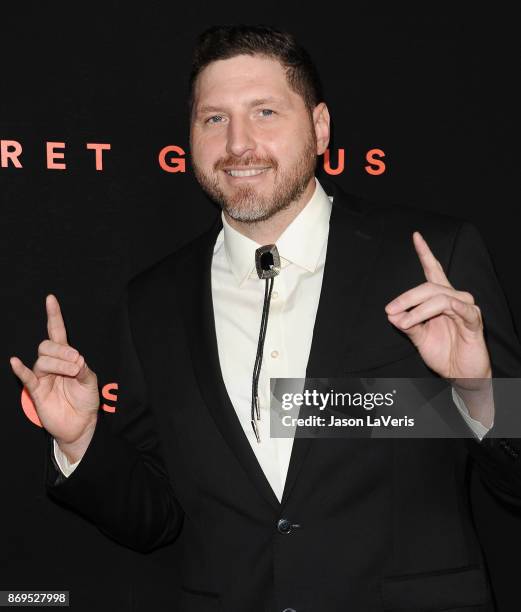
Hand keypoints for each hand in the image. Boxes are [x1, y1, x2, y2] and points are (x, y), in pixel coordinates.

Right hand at [10, 294, 99, 460]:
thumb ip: (83, 368)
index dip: (54, 316)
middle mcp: (52, 364)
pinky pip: (26, 378)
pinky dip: (20, 369)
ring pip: (42, 360)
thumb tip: (76, 358)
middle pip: (47, 345)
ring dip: (59, 364)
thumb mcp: (90, 380)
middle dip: (63, 351)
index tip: (51, 299)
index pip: (57, 332)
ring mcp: (43, 377)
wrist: (82, 424)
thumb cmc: (85, 400)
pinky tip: (15, 362)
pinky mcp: (37, 391)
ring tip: (73, 372)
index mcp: (66, 357)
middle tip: (77, 362)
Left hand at [385, 231, 491, 383]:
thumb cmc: (442, 353)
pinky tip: (435, 314)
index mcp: (441, 299)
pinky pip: (461, 309)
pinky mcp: (474, 321)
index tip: (416, 236)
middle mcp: (454, 298)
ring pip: (439, 297)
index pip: (433, 271)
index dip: (425, 253)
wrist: (460, 374)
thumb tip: (392, 314)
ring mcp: (465, 308)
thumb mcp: (418, 337)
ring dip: (417, 310)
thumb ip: (407, 324)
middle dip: (406, 297)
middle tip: (390, 310)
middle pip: (429, 286)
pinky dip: (445, 310)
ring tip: (404, 322)